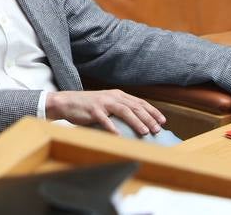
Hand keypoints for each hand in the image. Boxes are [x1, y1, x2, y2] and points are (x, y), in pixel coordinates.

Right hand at [45, 89, 165, 136]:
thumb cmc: (89, 106)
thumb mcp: (107, 104)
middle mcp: (113, 96)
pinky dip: (112, 128)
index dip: (153, 111)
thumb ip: (121, 110)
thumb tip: (139, 123)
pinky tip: (119, 136)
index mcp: (118, 95)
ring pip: (124, 111)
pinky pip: (104, 120)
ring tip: (145, 132)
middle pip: (135, 107)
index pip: (140, 102)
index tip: (163, 121)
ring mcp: (103, 103)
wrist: (67, 102)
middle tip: (157, 129)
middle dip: (148, 118)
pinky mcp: (93, 110)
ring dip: (136, 122)